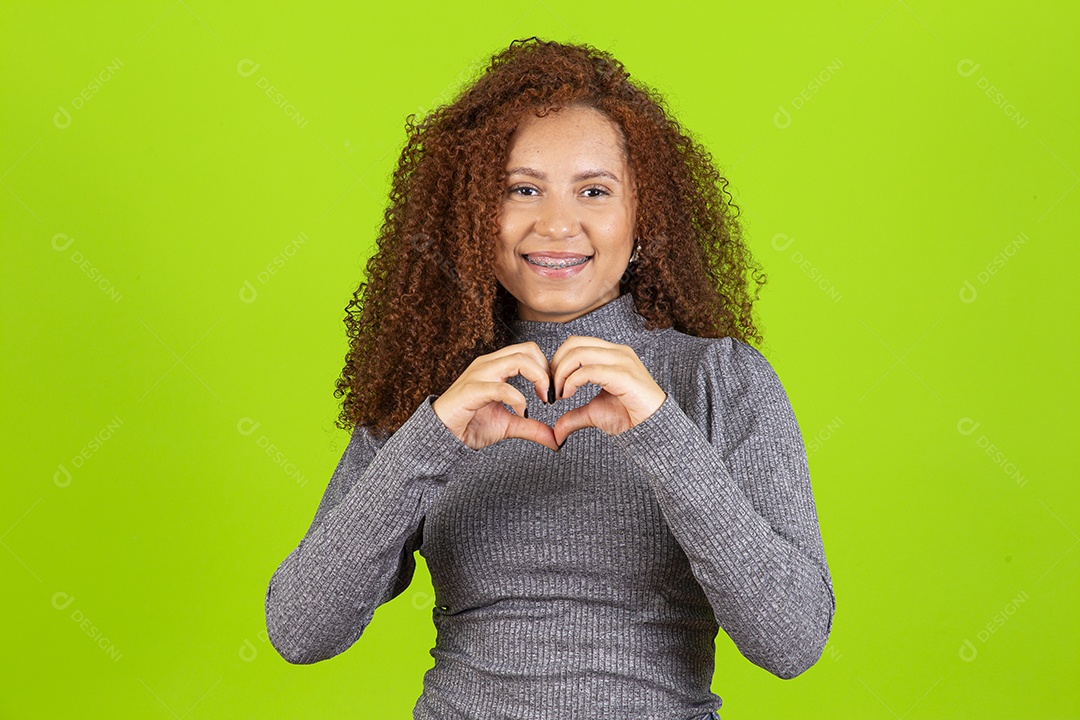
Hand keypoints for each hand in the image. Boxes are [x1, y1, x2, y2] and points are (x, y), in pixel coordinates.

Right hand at [431, 341, 558, 451]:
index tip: (552, 392)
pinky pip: (502, 387)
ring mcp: (479, 374)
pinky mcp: (472, 390)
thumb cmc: (471, 424)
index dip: (547, 368)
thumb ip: (532, 428)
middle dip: (547, 371)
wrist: (442, 436)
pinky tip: (522, 412)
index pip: (529, 350)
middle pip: (527, 349)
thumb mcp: (509, 426)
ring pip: (518, 360)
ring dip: (538, 378)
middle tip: (551, 395)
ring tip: (542, 399)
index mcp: (496, 366)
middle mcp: (488, 364)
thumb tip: (556, 438)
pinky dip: (519, 400)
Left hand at [549, 335, 666, 446]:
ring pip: (578, 353)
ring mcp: (622, 361)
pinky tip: (567, 395)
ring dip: (561, 373)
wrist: (654, 429)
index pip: (576, 343)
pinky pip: (589, 371)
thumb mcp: (595, 413)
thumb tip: (556, 432)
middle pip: (574, 343)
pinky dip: (571, 382)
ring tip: (559, 393)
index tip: (551, 385)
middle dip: (555, 365)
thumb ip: (574, 416)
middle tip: (551, 388)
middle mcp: (617, 352)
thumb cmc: (630, 417)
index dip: (557, 361)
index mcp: (611, 354)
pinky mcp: (624, 375)